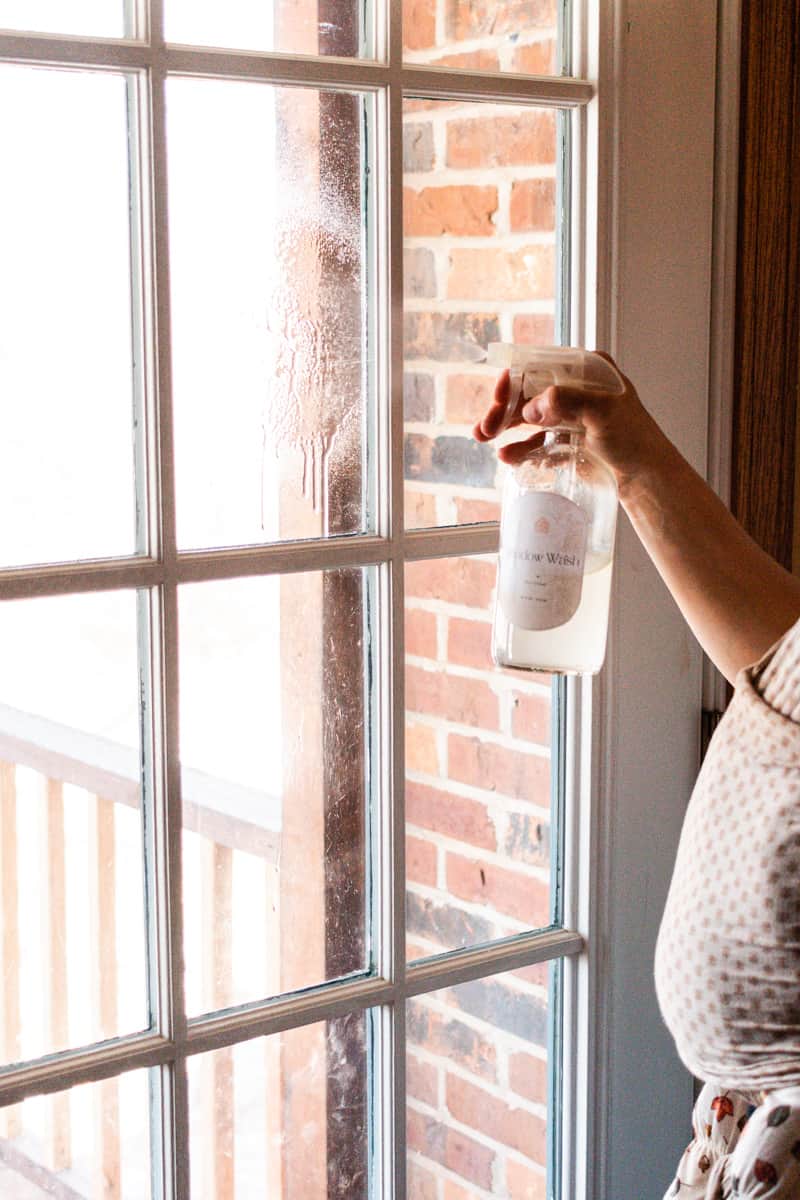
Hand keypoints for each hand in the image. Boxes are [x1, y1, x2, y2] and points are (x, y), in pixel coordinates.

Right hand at [472, 352, 659, 492]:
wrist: (645, 478)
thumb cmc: (634, 440)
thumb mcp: (604, 413)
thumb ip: (568, 401)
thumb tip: (532, 406)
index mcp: (587, 370)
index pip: (541, 366)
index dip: (516, 380)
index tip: (499, 396)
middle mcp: (575, 388)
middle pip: (528, 391)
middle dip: (503, 407)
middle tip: (485, 427)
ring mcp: (569, 414)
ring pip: (527, 415)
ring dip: (504, 426)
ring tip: (483, 438)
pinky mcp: (565, 439)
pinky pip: (534, 439)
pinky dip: (518, 447)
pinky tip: (506, 456)